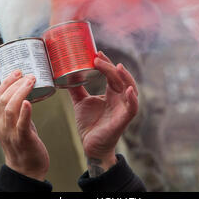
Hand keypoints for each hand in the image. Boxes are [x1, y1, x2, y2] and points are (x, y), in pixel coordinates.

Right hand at [0, 70, 48, 181]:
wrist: (27, 167)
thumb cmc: (23, 141)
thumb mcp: (15, 122)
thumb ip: (17, 108)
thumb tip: (26, 86)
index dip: (7, 82)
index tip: (17, 71)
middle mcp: (0, 125)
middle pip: (3, 99)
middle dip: (15, 84)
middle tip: (29, 75)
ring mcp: (10, 132)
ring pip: (10, 108)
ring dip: (21, 92)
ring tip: (30, 82)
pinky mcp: (22, 139)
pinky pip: (22, 124)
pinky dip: (25, 112)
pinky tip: (29, 102)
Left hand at [68, 51, 138, 175]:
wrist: (90, 145)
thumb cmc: (89, 124)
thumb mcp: (81, 102)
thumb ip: (76, 88)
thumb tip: (65, 74)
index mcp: (111, 93)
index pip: (112, 74)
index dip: (106, 63)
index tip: (97, 53)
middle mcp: (119, 98)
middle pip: (120, 78)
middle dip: (110, 66)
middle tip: (98, 58)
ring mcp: (123, 108)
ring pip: (130, 88)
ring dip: (125, 76)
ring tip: (116, 67)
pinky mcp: (123, 120)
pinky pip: (133, 108)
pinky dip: (133, 99)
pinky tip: (128, 90)